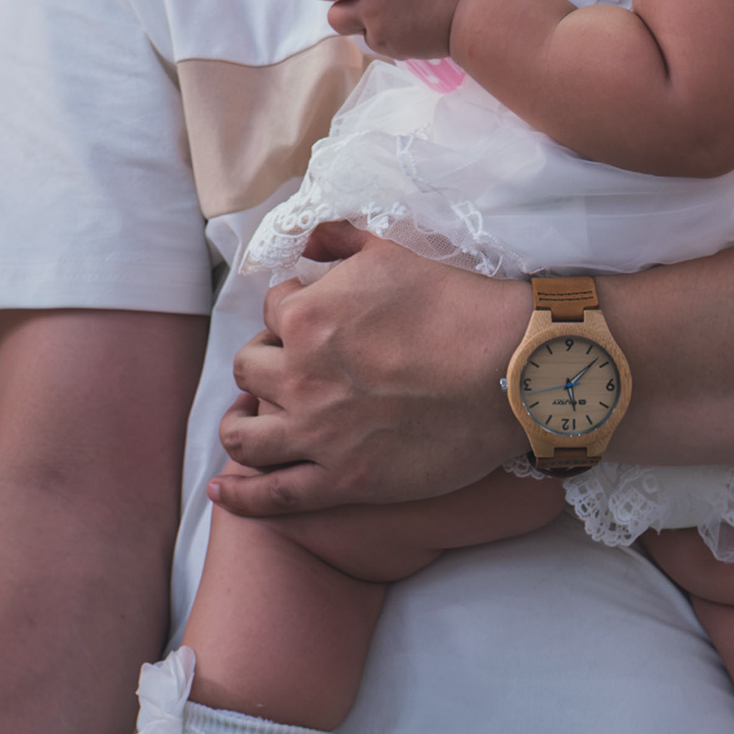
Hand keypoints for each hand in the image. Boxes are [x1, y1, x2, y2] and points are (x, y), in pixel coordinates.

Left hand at [213, 226, 528, 513]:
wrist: (510, 370)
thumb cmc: (458, 306)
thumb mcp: (393, 251)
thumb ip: (341, 241)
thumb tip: (310, 239)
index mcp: (306, 316)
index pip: (273, 310)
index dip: (292, 312)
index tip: (312, 320)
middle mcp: (299, 375)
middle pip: (250, 368)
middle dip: (266, 363)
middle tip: (291, 368)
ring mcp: (317, 432)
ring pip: (243, 433)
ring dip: (238, 424)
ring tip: (245, 422)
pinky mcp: (342, 480)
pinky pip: (273, 494)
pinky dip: (241, 494)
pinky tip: (222, 491)